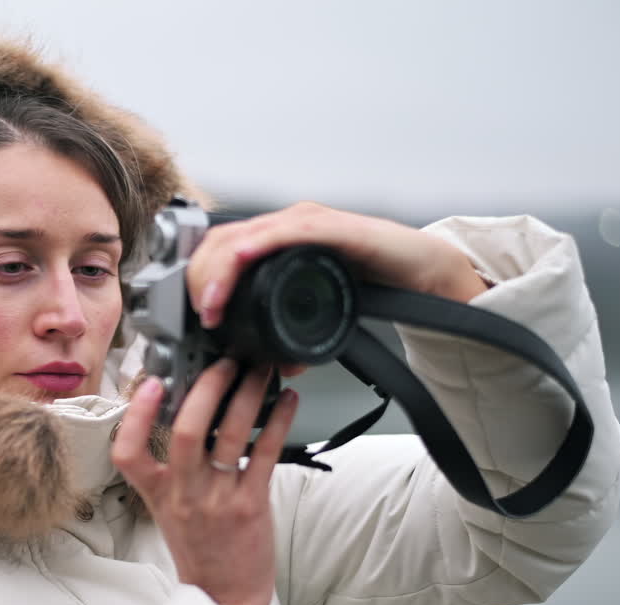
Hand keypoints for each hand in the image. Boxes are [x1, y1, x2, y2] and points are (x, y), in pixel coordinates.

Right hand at [111, 360, 298, 604]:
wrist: (225, 596)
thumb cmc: (201, 549)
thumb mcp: (169, 509)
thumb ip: (173, 469)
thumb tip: (190, 416)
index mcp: (157, 493)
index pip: (129, 452)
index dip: (137, 415)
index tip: (153, 383)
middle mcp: (185, 494)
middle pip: (187, 432)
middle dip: (207, 389)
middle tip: (223, 363)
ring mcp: (218, 499)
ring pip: (230, 435)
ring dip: (248, 395)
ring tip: (260, 371)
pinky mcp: (252, 505)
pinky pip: (264, 454)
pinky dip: (278, 422)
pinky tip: (287, 402)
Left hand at [187, 203, 487, 372]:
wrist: (427, 270)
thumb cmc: (377, 281)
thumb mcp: (322, 310)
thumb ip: (299, 333)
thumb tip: (278, 366)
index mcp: (279, 241)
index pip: (222, 250)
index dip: (199, 278)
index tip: (193, 315)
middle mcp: (288, 225)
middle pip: (223, 241)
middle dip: (200, 277)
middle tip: (199, 316)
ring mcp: (307, 223)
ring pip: (244, 236)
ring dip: (219, 270)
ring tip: (211, 304)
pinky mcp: (331, 228)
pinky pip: (284, 233)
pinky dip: (256, 246)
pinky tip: (239, 261)